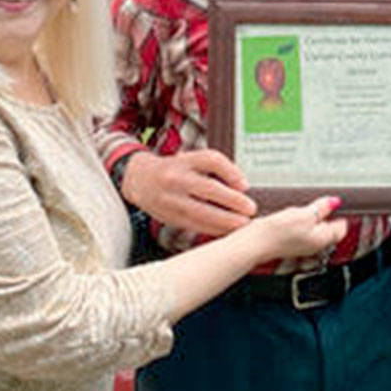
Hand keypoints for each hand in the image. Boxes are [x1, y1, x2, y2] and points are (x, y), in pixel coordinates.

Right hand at [122, 147, 256, 235]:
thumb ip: (215, 168)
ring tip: (242, 224)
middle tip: (250, 209)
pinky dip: (213, 229)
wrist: (139, 181)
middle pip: (209, 188)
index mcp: (184, 160)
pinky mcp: (169, 217)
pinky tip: (225, 230)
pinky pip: (195, 225)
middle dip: (233, 201)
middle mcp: (176, 178)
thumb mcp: (191, 161)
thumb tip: (242, 186)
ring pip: (202, 212)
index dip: (231, 172)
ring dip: (225, 221)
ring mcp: (171, 199)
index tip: (245, 185)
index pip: (211, 160)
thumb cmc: (173, 170)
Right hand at [250, 196, 346, 260]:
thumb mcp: (304, 214)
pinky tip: (292, 216)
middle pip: (328, 230)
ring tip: (306, 209)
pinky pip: (302, 232)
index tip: (337, 204)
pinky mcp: (290, 243)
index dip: (341, 215)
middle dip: (326, 217)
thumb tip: (334, 202)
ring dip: (312, 219)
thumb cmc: (277, 232)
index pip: (341, 229)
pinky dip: (301, 223)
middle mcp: (314, 245)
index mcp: (322, 239)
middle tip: (322, 204)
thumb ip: (321, 209)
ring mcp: (302, 245)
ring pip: (314, 230)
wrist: (255, 243)